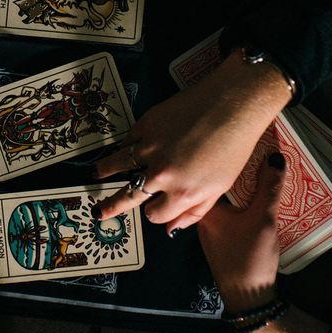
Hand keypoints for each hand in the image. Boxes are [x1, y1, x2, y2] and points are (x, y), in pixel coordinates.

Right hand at [93, 50, 291, 233]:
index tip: (154, 206)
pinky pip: (128, 140)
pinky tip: (121, 148)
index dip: (155, 212)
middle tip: (100, 211)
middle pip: (129, 196)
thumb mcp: (220, 187)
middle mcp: (163, 174)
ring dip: (106, 171)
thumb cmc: (234, 147)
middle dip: (113, 206)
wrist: (233, 103)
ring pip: (119, 164)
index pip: (155, 214)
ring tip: (96, 174)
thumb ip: (195, 212)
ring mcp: (151, 148)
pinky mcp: (146, 125)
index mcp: (183, 193)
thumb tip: (171, 230)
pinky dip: (123, 146)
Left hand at [198, 155, 283, 310]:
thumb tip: (275, 157)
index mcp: (204, 209)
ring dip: (243, 189)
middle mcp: (203, 217)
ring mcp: (212, 229)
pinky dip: (245, 203)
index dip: (227, 158)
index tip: (245, 145)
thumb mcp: (263, 218)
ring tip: (262, 171)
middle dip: (238, 173)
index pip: (209, 174)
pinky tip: (261, 199)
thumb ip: (269, 187)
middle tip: (258, 155)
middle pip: (218, 186)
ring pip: (227, 200)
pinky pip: (233, 212)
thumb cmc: (248, 257)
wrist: (248, 297)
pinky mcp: (223, 239)